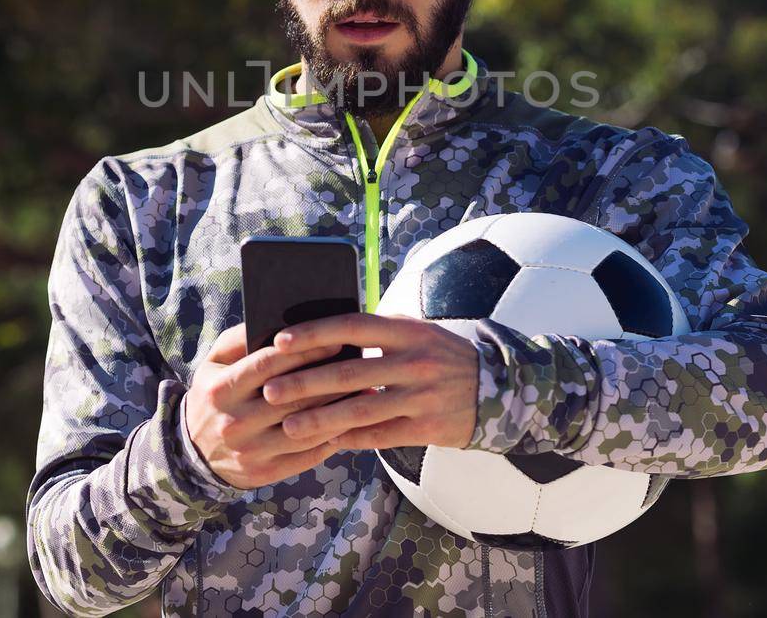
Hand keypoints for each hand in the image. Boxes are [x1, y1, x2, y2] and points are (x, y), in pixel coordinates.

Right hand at [182, 323, 352, 490]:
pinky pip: (306, 455)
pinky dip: (331, 438)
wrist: (193, 453)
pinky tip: (351, 422)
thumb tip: (279, 322)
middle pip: (292, 398)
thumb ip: (239, 339)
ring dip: (340, 410)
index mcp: (221, 389)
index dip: (303, 352)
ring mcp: (250, 451)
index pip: (268, 365)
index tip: (335, 342)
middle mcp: (235, 422)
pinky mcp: (264, 473)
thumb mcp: (214, 363)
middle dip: (330, 380)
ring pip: (305, 428)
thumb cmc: (214, 395)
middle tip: (362, 366)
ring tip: (366, 394)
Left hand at [262, 313, 477, 451]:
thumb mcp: (415, 332)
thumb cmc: (440, 356)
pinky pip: (380, 435)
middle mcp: (414, 361)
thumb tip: (321, 335)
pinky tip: (325, 441)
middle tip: (270, 391)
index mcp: (406, 330)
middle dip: (305, 383)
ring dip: (321, 419)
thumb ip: (376, 332)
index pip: (352, 326)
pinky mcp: (427, 427)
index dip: (314, 333)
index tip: (280, 341)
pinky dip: (350, 438)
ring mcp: (421, 396)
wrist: (496, 389)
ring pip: (361, 409)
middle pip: (350, 372)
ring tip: (289, 426)